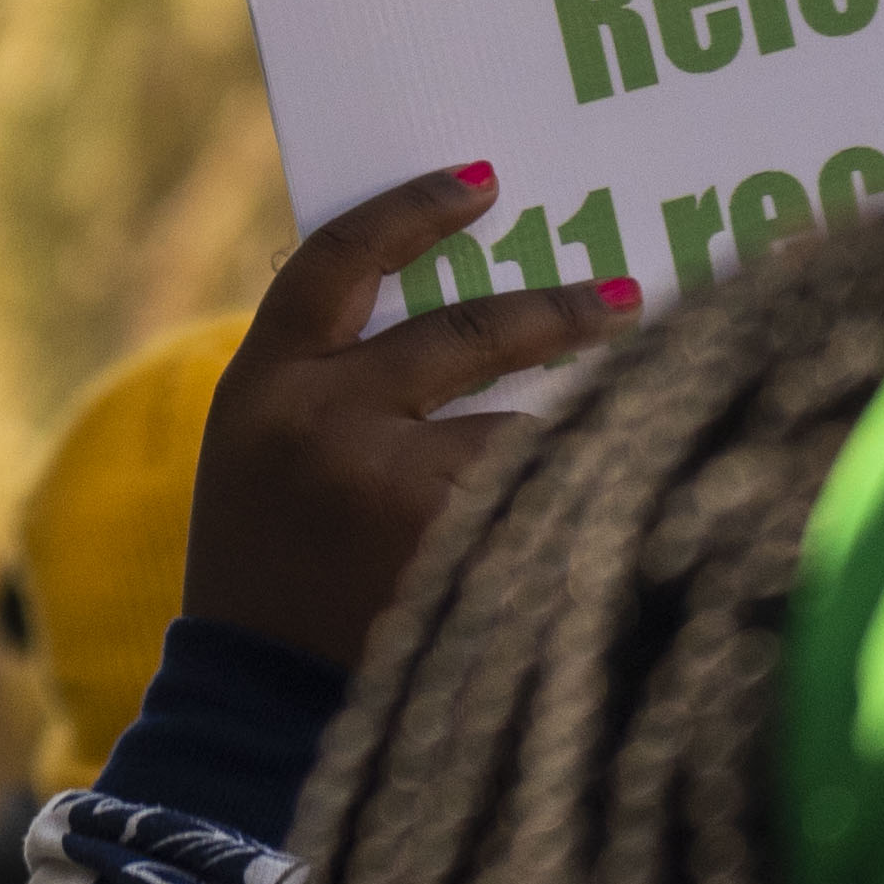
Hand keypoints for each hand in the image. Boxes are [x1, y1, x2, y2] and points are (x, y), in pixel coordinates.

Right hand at [181, 163, 633, 672]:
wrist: (244, 701)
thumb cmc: (271, 564)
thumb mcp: (267, 451)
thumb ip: (339, 383)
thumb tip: (480, 320)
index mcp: (263, 381)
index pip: (340, 259)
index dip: (412, 209)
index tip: (485, 181)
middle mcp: (321, 421)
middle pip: (462, 333)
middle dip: (556, 312)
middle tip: (625, 296)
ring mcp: (385, 490)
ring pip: (512, 433)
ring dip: (574, 434)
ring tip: (640, 428)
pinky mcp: (443, 554)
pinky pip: (530, 506)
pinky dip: (571, 505)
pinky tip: (615, 513)